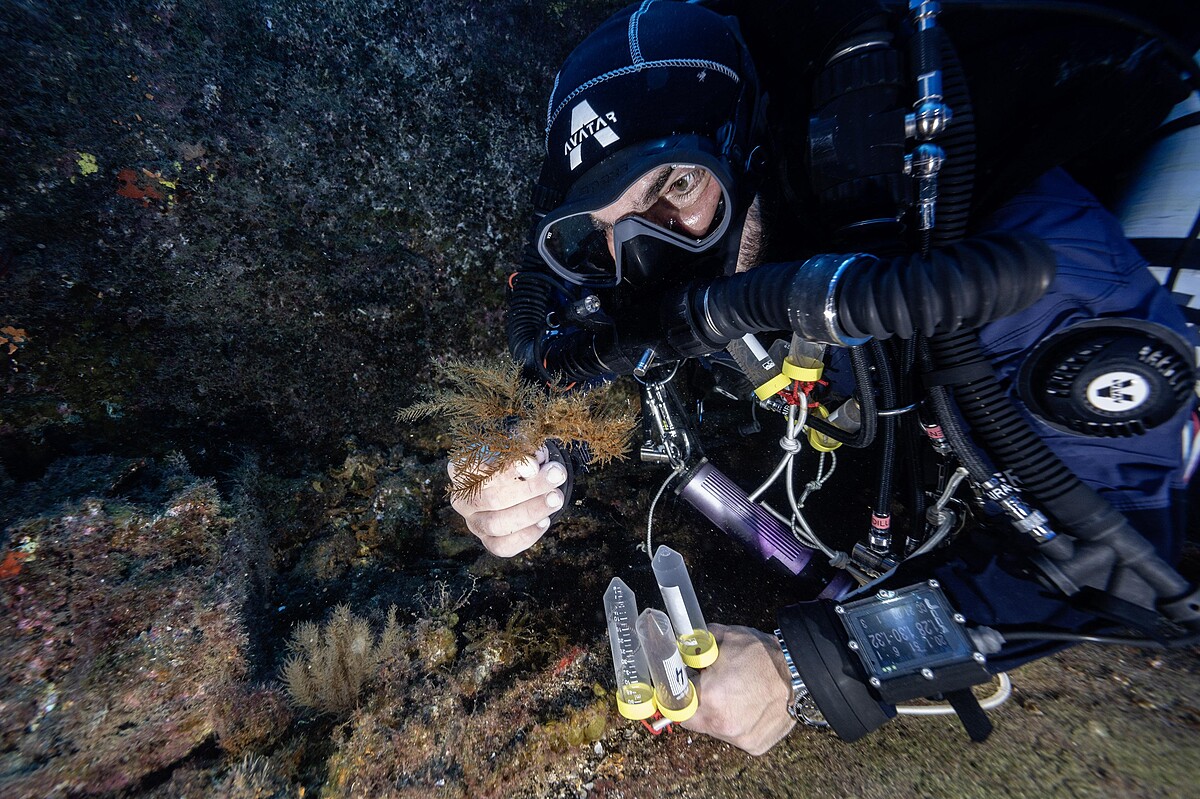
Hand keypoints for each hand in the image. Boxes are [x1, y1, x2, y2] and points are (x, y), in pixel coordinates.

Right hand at [448, 445, 568, 556]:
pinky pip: (503, 546)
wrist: (514, 481)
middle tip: (556, 476)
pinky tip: (545, 520)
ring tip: (556, 498)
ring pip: (497, 524)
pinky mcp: (488, 541)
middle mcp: (462, 499)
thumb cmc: (512, 460)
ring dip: (531, 511)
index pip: (478, 469)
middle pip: (492, 499)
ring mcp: (473, 523)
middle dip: (529, 488)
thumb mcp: (515, 447)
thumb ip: (524, 449)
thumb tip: (538, 459)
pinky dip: (527, 535)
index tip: (535, 464)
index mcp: (460, 470)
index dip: (507, 469)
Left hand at [682, 623, 794, 755]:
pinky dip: (737, 722)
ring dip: (717, 714)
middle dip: (695, 704)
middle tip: (708, 688)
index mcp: (709, 697)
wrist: (800, 671)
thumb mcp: (723, 637)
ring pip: (714, 729)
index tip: (677, 688)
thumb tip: (679, 648)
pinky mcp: (755, 745)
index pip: (673, 703)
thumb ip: (694, 645)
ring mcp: (739, 738)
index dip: (674, 693)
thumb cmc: (763, 655)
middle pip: (692, 720)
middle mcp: (722, 723)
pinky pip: (735, 735)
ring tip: (734, 694)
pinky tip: (748, 705)